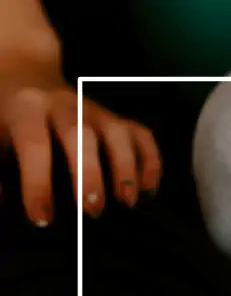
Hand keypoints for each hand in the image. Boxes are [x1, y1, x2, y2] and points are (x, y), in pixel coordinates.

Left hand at [1, 75, 162, 224]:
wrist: (24, 75)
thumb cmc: (4, 118)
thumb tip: (1, 202)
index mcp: (27, 109)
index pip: (34, 144)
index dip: (38, 183)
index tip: (42, 220)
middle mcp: (64, 105)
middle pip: (81, 135)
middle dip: (89, 173)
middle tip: (93, 211)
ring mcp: (95, 111)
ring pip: (117, 133)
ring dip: (126, 168)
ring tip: (128, 203)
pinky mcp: (117, 119)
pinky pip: (141, 136)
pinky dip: (151, 162)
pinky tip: (148, 190)